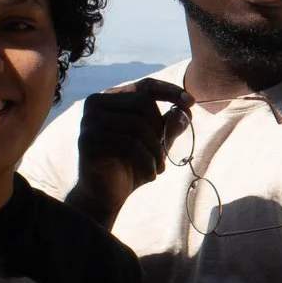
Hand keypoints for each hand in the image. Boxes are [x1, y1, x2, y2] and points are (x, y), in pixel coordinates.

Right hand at [69, 79, 189, 222]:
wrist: (105, 196)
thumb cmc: (129, 166)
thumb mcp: (155, 144)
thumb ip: (168, 126)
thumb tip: (186, 110)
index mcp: (111, 98)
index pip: (145, 86)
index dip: (170, 91)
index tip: (192, 103)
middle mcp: (96, 104)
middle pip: (143, 104)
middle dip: (161, 130)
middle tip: (164, 154)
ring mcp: (89, 120)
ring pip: (137, 125)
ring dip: (156, 150)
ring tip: (158, 167)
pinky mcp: (89, 140)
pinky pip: (128, 144)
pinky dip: (146, 161)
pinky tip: (150, 175)